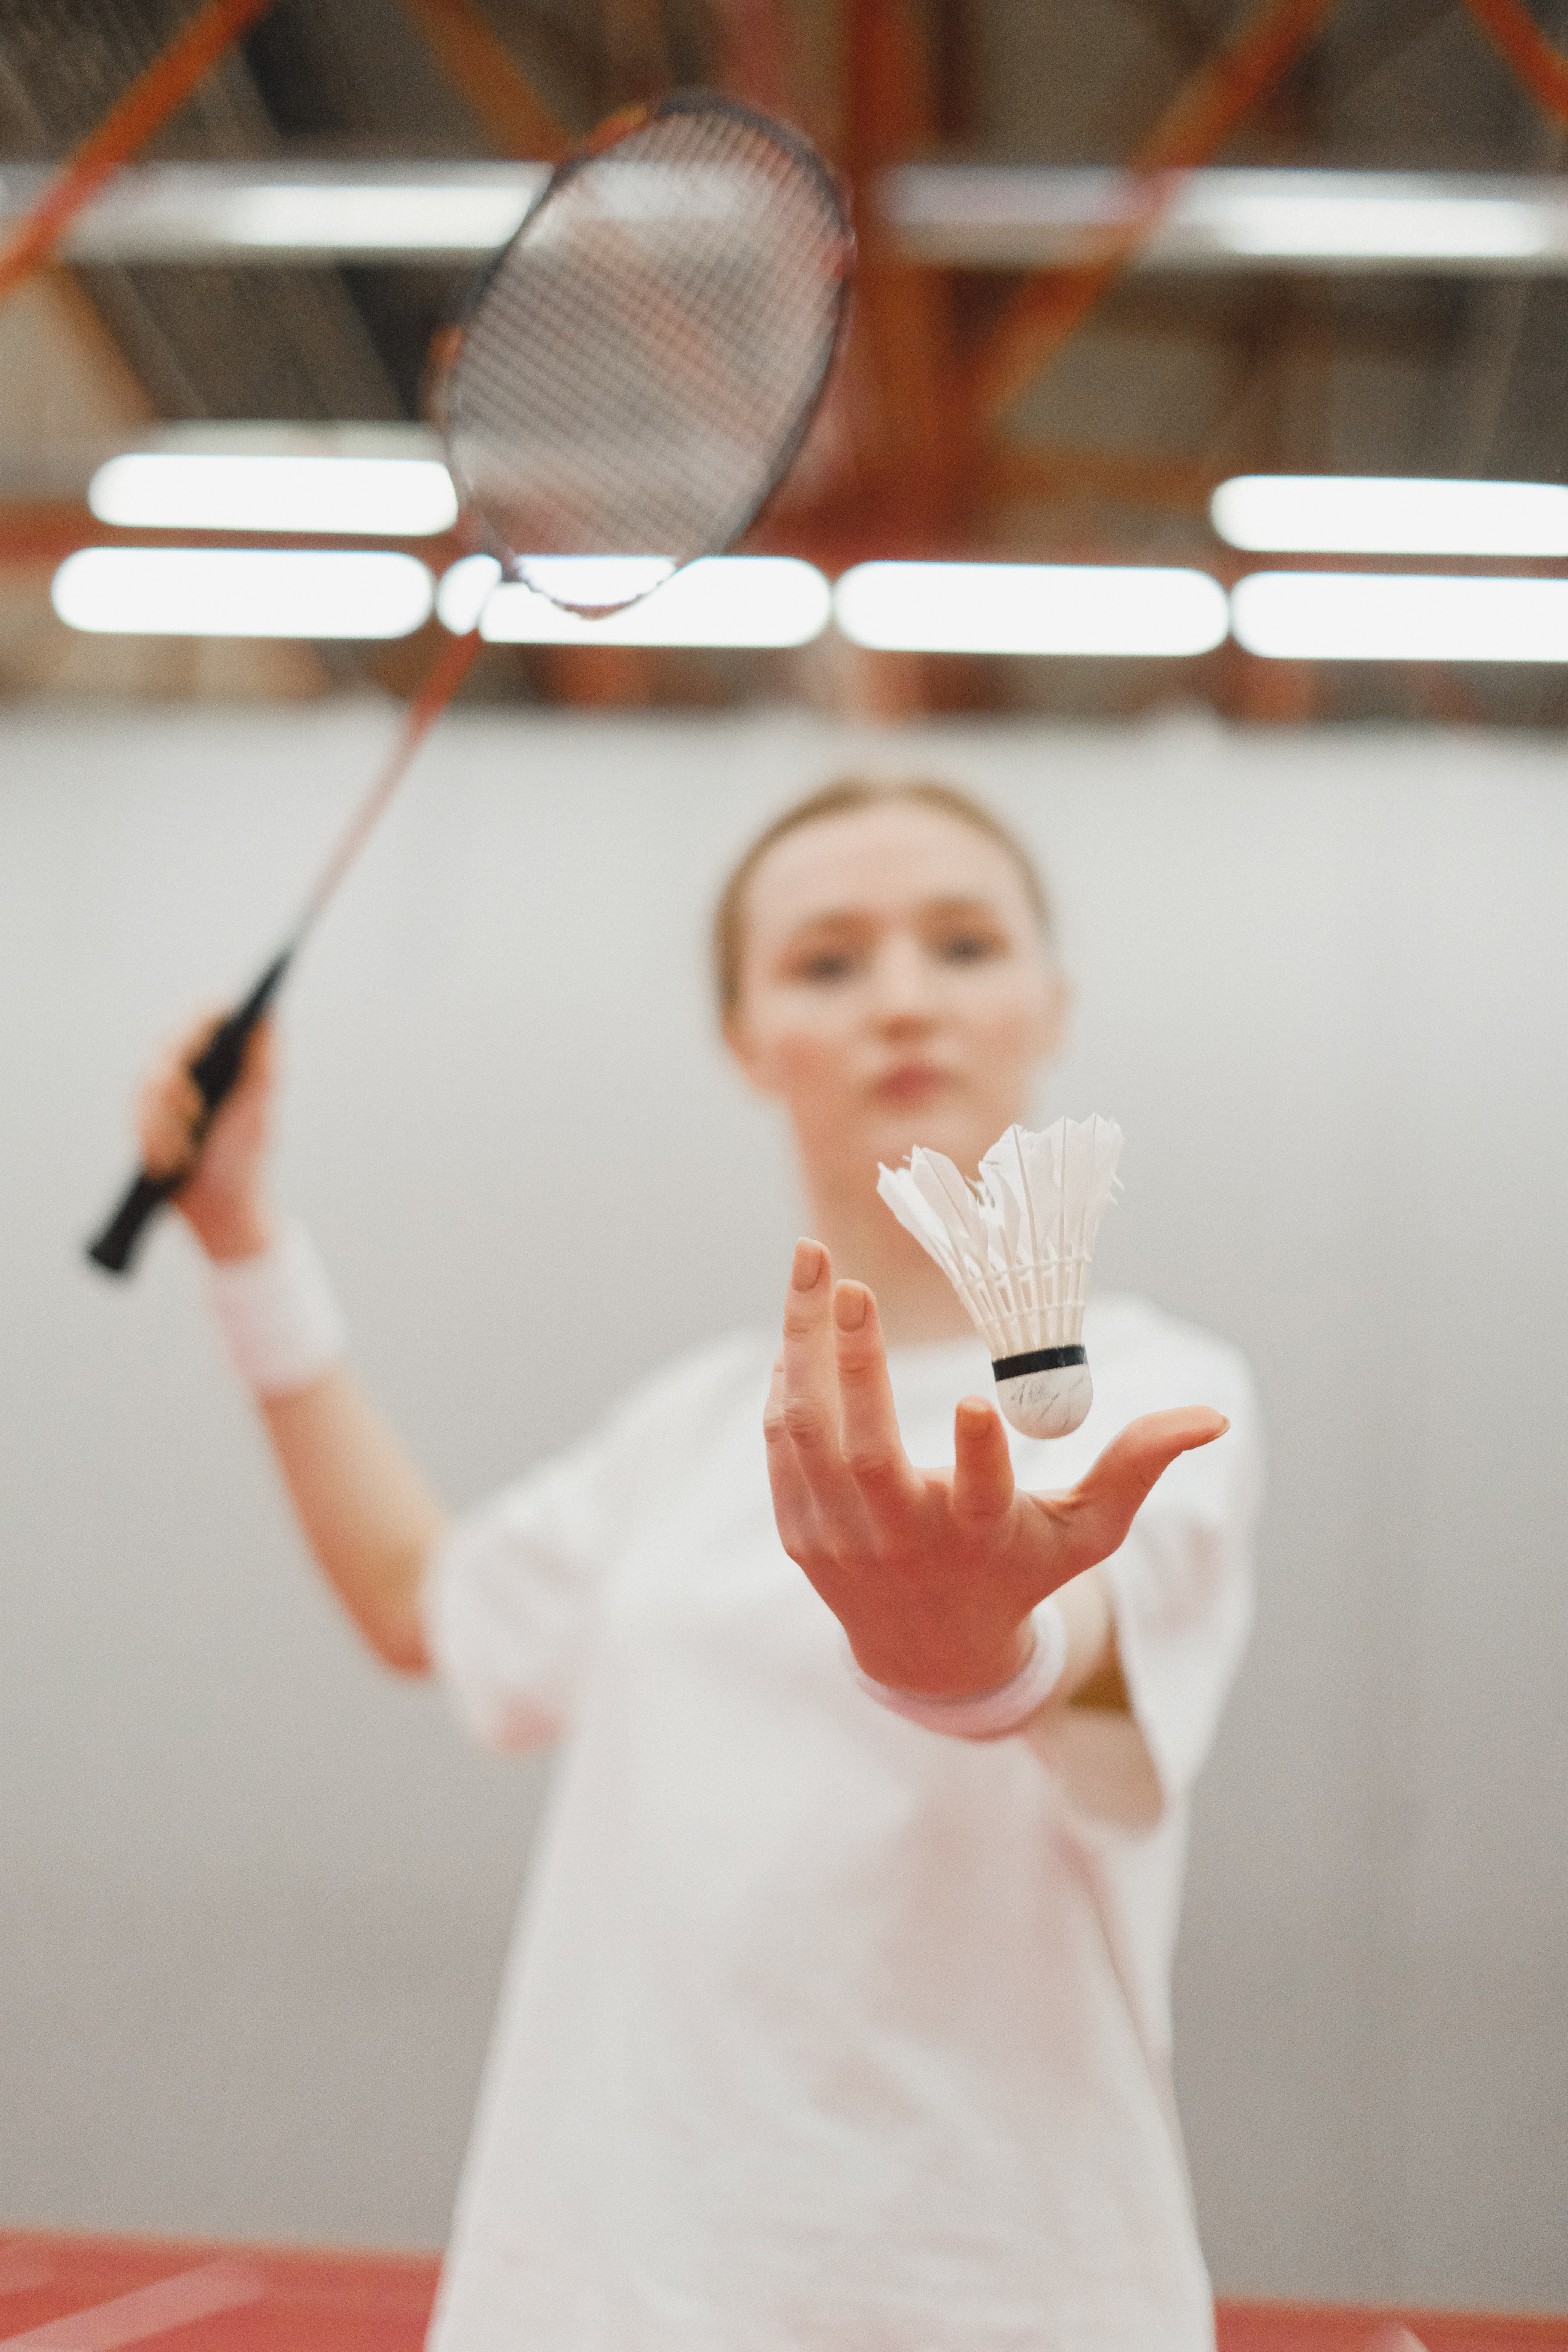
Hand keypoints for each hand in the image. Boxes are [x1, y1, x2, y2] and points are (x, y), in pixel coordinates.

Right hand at [134, 1008, 277, 1261]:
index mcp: (222, 1056)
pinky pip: (136, 1115)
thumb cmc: (245, 1154)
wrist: (219, 1204)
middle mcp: (189, 1065)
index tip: (202, 1048)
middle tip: (195, 1119)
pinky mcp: (144, 1113)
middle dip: (177, 1090)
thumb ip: (263, 1061)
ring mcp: (162, 1089)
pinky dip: (154, 1141)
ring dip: (166, 1124)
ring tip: (185, 1152)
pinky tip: (168, 1163)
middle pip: (167, 1048)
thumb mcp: (259, 1107)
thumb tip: (267, 1012)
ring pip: (147, 1084)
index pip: (206, 1016)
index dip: (200, 1022)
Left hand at [764, 1238, 1227, 1697]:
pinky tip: (799, 1319)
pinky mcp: (801, 1529)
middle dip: (859, 1369)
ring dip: (804, 1345)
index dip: (977, 1455)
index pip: (978, 1501)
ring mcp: (842, 1538)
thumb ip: (1135, 1467)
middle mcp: (903, 1543)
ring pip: (810, 1435)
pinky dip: (787, 1382)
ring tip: (810, 1260)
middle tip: (854, 1286)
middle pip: (866, 1458)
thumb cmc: (1019, 1570)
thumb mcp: (1085, 1531)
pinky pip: (785, 1446)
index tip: (974, 1399)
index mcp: (980, 1541)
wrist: (927, 1649)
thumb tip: (1212, 1417)